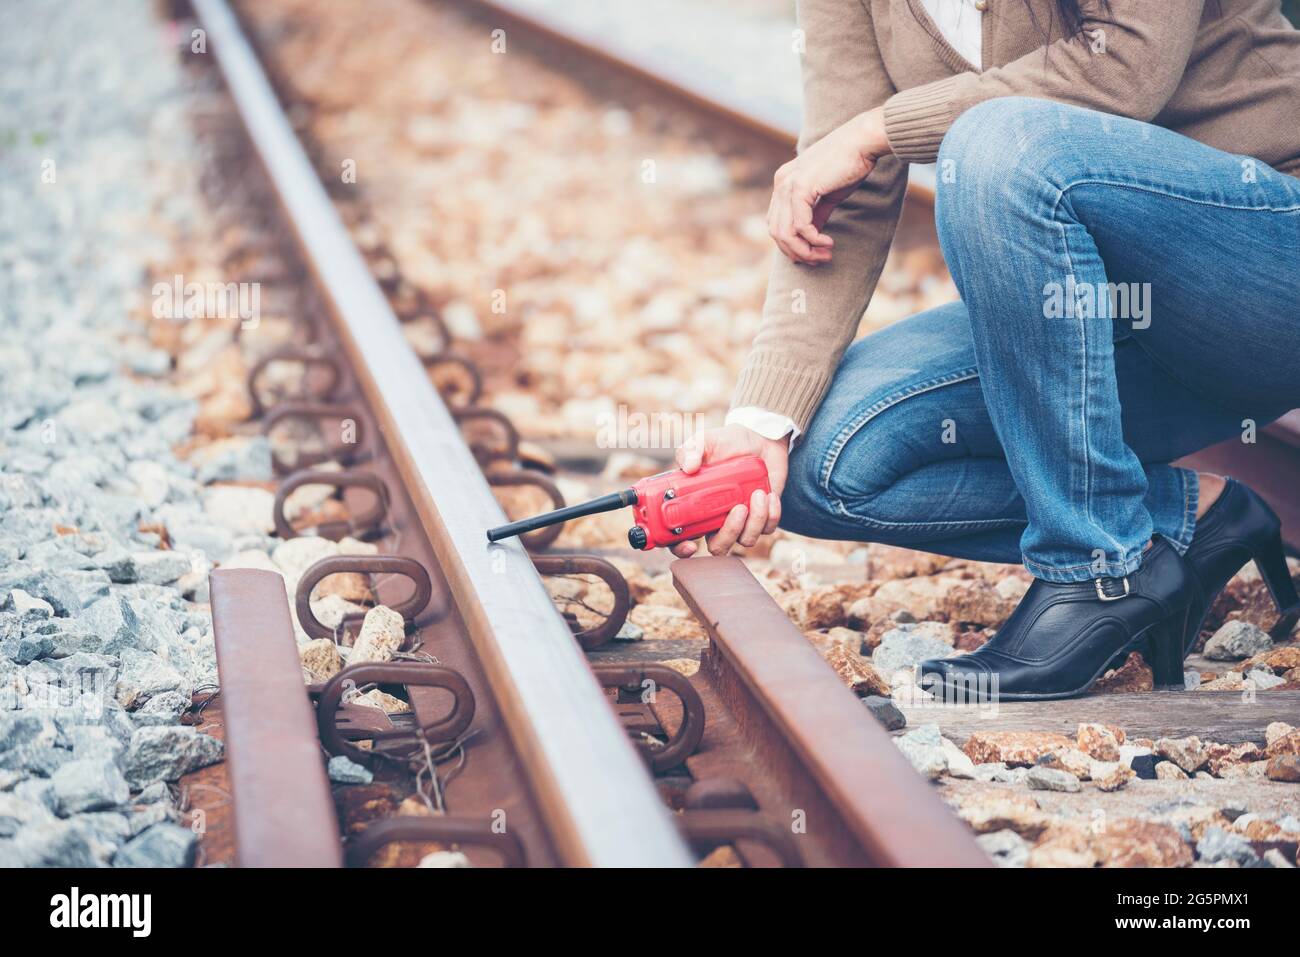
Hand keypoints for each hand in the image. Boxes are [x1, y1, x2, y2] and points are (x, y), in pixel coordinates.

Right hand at [670, 424, 789, 557]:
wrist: (760, 438)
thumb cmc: (728, 441)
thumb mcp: (706, 441)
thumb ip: (691, 449)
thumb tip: (688, 467)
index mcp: (696, 506)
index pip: (681, 537)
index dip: (681, 548)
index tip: (691, 545)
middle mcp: (716, 518)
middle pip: (718, 547)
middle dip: (729, 533)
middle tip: (738, 508)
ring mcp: (741, 520)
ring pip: (745, 540)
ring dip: (754, 520)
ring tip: (758, 494)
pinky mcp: (763, 517)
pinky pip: (767, 529)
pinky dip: (771, 514)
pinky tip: (768, 494)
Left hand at [768, 107, 891, 264]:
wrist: (862, 142)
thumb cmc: (849, 165)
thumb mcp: (827, 195)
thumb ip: (816, 214)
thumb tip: (811, 236)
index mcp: (784, 182)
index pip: (777, 223)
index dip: (791, 245)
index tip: (812, 254)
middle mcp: (781, 182)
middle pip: (777, 232)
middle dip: (797, 252)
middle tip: (819, 260)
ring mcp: (788, 184)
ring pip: (785, 233)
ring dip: (805, 251)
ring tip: (825, 255)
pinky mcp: (801, 187)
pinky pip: (801, 226)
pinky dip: (813, 240)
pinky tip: (828, 243)